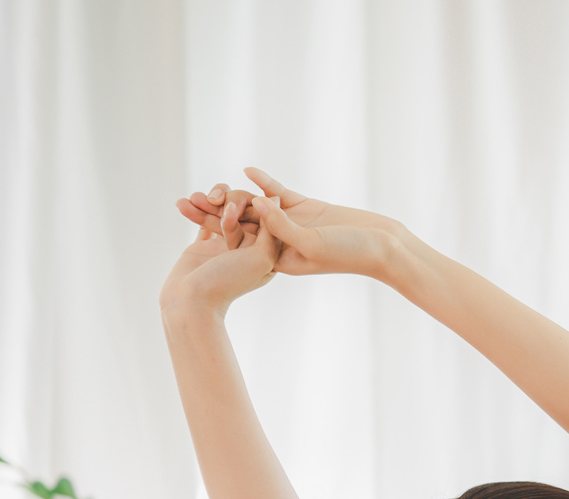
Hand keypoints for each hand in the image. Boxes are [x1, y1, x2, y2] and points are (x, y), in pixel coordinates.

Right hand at [159, 201, 280, 317]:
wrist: (192, 301)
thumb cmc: (228, 282)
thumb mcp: (261, 257)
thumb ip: (271, 231)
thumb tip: (277, 199)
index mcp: (267, 253)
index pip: (265, 218)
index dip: (254, 204)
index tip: (243, 199)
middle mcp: (249, 248)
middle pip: (243, 212)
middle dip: (228, 201)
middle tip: (216, 200)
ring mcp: (226, 246)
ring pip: (221, 213)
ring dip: (208, 204)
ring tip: (196, 198)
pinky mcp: (206, 246)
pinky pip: (203, 221)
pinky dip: (194, 211)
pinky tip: (184, 202)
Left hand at [176, 168, 406, 280]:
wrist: (385, 246)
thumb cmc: (352, 253)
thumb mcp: (312, 243)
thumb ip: (282, 226)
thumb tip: (255, 204)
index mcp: (278, 259)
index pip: (238, 241)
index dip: (211, 227)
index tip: (190, 212)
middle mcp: (281, 241)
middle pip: (240, 224)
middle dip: (211, 213)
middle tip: (183, 201)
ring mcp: (293, 223)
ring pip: (256, 206)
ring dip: (234, 196)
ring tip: (209, 188)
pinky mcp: (306, 207)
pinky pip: (279, 192)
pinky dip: (264, 181)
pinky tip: (248, 170)